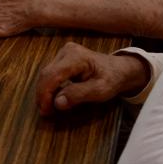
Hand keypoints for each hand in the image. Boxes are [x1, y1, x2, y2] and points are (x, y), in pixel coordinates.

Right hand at [35, 42, 149, 115]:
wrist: (120, 69)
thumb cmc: (113, 79)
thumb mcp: (100, 90)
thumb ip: (78, 95)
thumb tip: (57, 103)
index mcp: (76, 57)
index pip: (52, 75)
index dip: (45, 94)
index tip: (45, 111)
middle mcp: (67, 51)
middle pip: (45, 73)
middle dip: (42, 94)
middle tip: (45, 112)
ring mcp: (64, 53)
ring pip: (46, 73)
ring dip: (44, 91)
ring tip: (48, 107)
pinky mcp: (63, 57)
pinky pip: (51, 73)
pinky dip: (49, 87)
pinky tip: (53, 98)